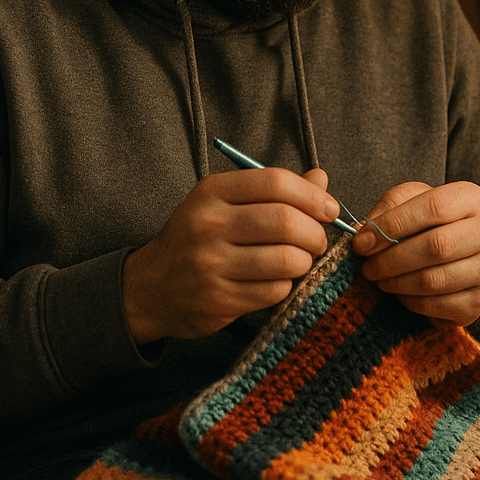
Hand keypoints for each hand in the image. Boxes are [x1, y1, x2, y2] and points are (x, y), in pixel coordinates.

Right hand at [122, 167, 338, 342]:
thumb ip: (273, 190)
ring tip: (299, 260)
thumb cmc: (198, 238)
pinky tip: (275, 280)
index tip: (328, 209)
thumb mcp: (225, 202)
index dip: (312, 195)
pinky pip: (274, 291)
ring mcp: (211, 264)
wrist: (151, 287)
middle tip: (318, 241)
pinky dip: (285, 285)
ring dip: (304, 262)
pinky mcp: (218, 300)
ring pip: (286, 260)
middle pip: (285, 221)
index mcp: (212, 192)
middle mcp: (208, 224)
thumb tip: (321, 179)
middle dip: (315, 233)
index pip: (276, 182)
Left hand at [352, 181, 479, 325]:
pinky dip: (410, 301)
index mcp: (471, 198)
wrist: (462, 254)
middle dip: (391, 259)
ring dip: (396, 282)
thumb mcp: (410, 201)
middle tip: (367, 266)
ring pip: (434, 280)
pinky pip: (437, 305)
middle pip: (436, 246)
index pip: (433, 207)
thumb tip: (363, 235)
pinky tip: (400, 292)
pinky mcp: (479, 300)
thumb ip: (388, 209)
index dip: (393, 225)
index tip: (362, 242)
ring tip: (379, 278)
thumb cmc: (429, 222)